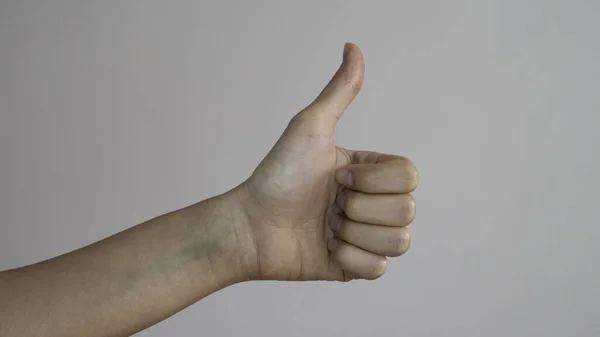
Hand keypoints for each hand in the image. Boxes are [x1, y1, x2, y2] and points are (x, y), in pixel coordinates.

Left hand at [235, 43, 417, 280]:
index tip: (336, 176)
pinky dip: (350, 259)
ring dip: (355, 234)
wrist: (251, 225)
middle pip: (407, 210)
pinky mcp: (355, 266)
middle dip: (360, 209)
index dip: (372, 179)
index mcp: (371, 171)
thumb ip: (339, 91)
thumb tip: (353, 47)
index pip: (409, 176)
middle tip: (329, 204)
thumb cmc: (277, 175)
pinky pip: (378, 270)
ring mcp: (366, 235)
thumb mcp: (310, 128)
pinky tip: (327, 248)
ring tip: (327, 227)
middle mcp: (373, 202)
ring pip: (399, 242)